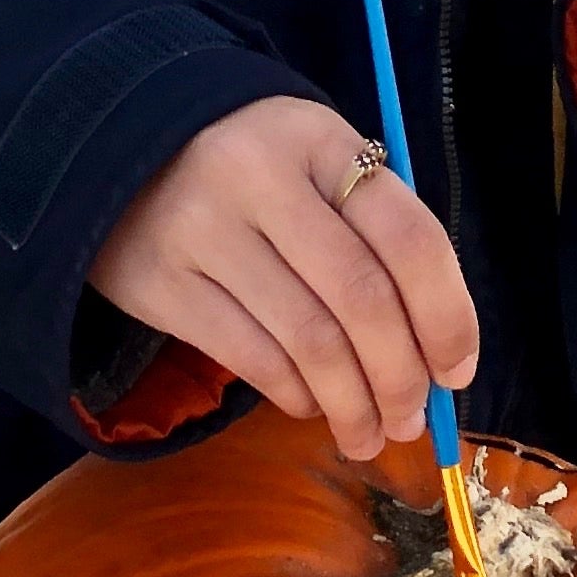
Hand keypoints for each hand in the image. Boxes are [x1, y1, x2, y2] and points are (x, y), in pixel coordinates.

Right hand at [87, 97, 480, 460]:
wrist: (121, 146)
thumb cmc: (254, 167)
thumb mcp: (316, 164)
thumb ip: (374, 237)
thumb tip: (436, 355)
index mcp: (319, 142)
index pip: (408, 237)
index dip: (446, 315)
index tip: (456, 371)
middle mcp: (260, 180)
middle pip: (361, 299)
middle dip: (400, 376)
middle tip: (412, 420)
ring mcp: (203, 231)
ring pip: (309, 342)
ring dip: (353, 404)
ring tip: (369, 434)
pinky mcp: (160, 283)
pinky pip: (252, 358)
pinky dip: (296, 394)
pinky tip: (312, 404)